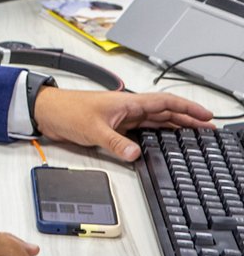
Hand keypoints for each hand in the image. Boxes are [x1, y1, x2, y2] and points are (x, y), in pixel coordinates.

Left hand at [33, 87, 213, 161]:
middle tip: (208, 129)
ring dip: (175, 126)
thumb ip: (115, 142)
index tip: (206, 116)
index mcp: (127, 102)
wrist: (46, 112)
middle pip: (165, 112)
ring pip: (156, 121)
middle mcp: (128, 109)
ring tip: (195, 134)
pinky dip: (157, 134)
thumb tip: (135, 153)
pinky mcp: (115, 127)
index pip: (164, 102)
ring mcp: (122, 118)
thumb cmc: (66, 111)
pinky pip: (142, 130)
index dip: (187, 108)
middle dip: (188, 119)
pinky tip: (164, 141)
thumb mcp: (92, 129)